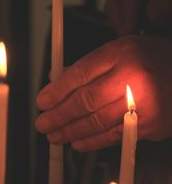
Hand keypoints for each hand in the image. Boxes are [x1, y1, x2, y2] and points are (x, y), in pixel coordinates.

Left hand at [36, 36, 171, 151]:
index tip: (42, 101)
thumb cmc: (148, 59)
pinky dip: (93, 141)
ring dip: (71, 131)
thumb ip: (88, 65)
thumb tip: (56, 79)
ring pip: (98, 121)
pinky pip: (116, 136)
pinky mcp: (151, 124)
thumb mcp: (118, 50)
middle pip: (87, 100)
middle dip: (60, 114)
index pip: (81, 73)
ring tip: (54, 135)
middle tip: (43, 122)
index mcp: (121, 52)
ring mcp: (144, 102)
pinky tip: (77, 142)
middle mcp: (132, 76)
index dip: (58, 90)